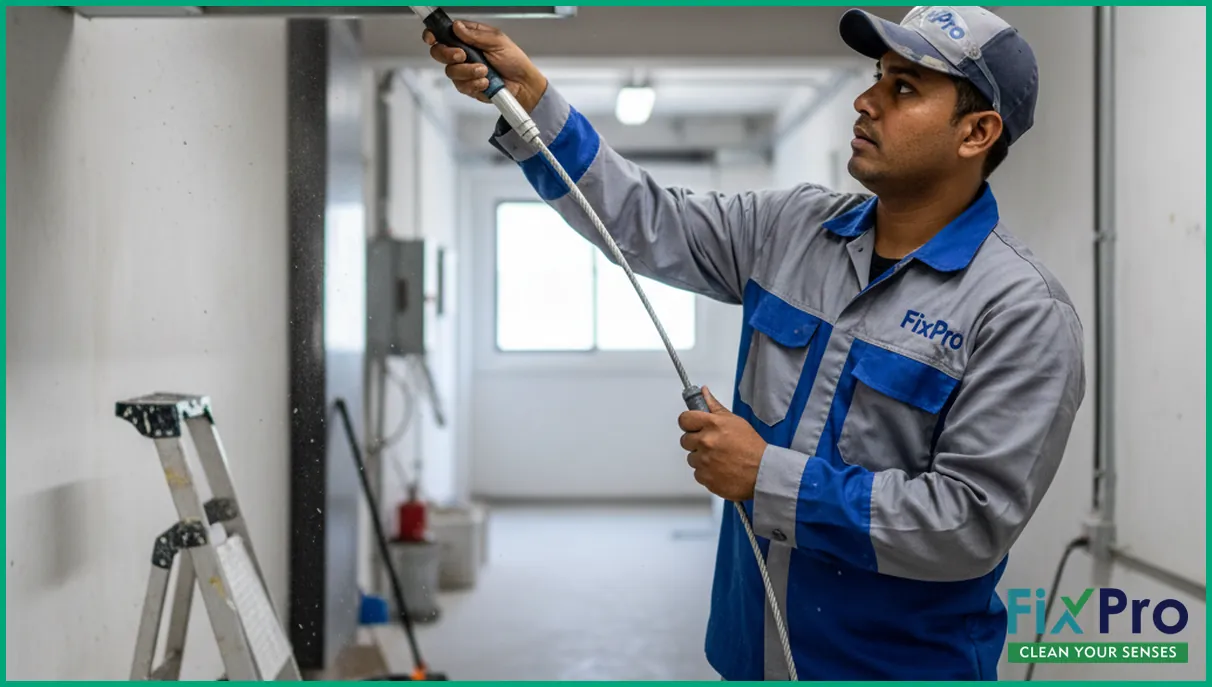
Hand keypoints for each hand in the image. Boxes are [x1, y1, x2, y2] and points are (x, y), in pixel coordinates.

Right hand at [422, 20, 548, 111]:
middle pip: (439, 52)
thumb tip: (457, 27)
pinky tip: (486, 82)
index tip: (433, 37)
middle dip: (448, 54)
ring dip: (468, 71)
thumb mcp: (497, 40)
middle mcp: (463, 54)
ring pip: (450, 71)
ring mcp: (464, 71)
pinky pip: (461, 86)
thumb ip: (476, 34)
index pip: (444, 33)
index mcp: (468, 38)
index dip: (433, 34)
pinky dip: (474, 84)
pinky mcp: (468, 86)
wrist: (523, 84)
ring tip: (485, 71)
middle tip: (463, 55)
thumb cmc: (513, 60)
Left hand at [678, 387, 766, 501]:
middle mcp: (706, 442)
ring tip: (719, 458)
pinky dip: (706, 473)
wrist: (763, 471)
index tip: (693, 426)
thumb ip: (715, 407)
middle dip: (695, 442)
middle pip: (685, 440)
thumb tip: (704, 392)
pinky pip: (698, 473)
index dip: (688, 423)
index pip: (684, 419)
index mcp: (712, 424)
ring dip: (701, 458)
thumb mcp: (734, 421)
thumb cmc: (752, 446)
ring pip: (691, 458)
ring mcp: (704, 461)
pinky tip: (720, 469)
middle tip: (711, 444)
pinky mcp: (705, 477)